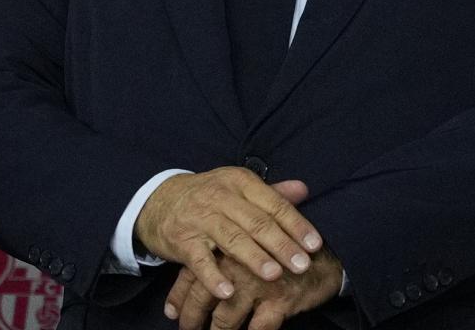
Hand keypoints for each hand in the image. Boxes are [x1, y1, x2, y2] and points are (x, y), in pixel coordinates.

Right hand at [135, 169, 319, 302]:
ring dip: (254, 258)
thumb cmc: (209, 197)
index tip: (315, 244)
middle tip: (302, 264)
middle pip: (256, 223)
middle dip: (281, 245)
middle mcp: (221, 197)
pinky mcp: (182, 240)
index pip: (273, 204)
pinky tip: (228, 291)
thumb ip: (272, 193)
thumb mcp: (238, 188)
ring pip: (232, 239)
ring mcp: (200, 218)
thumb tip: (304, 190)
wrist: (160, 200)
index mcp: (240, 182)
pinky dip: (213, 277)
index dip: (296, 224)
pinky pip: (200, 261)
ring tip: (274, 275)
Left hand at [167, 248, 342, 329]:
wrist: (326, 254)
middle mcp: (238, 265)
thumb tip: (198, 278)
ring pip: (225, 319)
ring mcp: (258, 285)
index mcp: (228, 247)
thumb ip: (222, 258)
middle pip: (203, 298)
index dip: (179, 297)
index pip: (193, 274)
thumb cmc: (284, 250)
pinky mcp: (279, 301)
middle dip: (191, 319)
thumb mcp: (251, 245)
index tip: (171, 314)